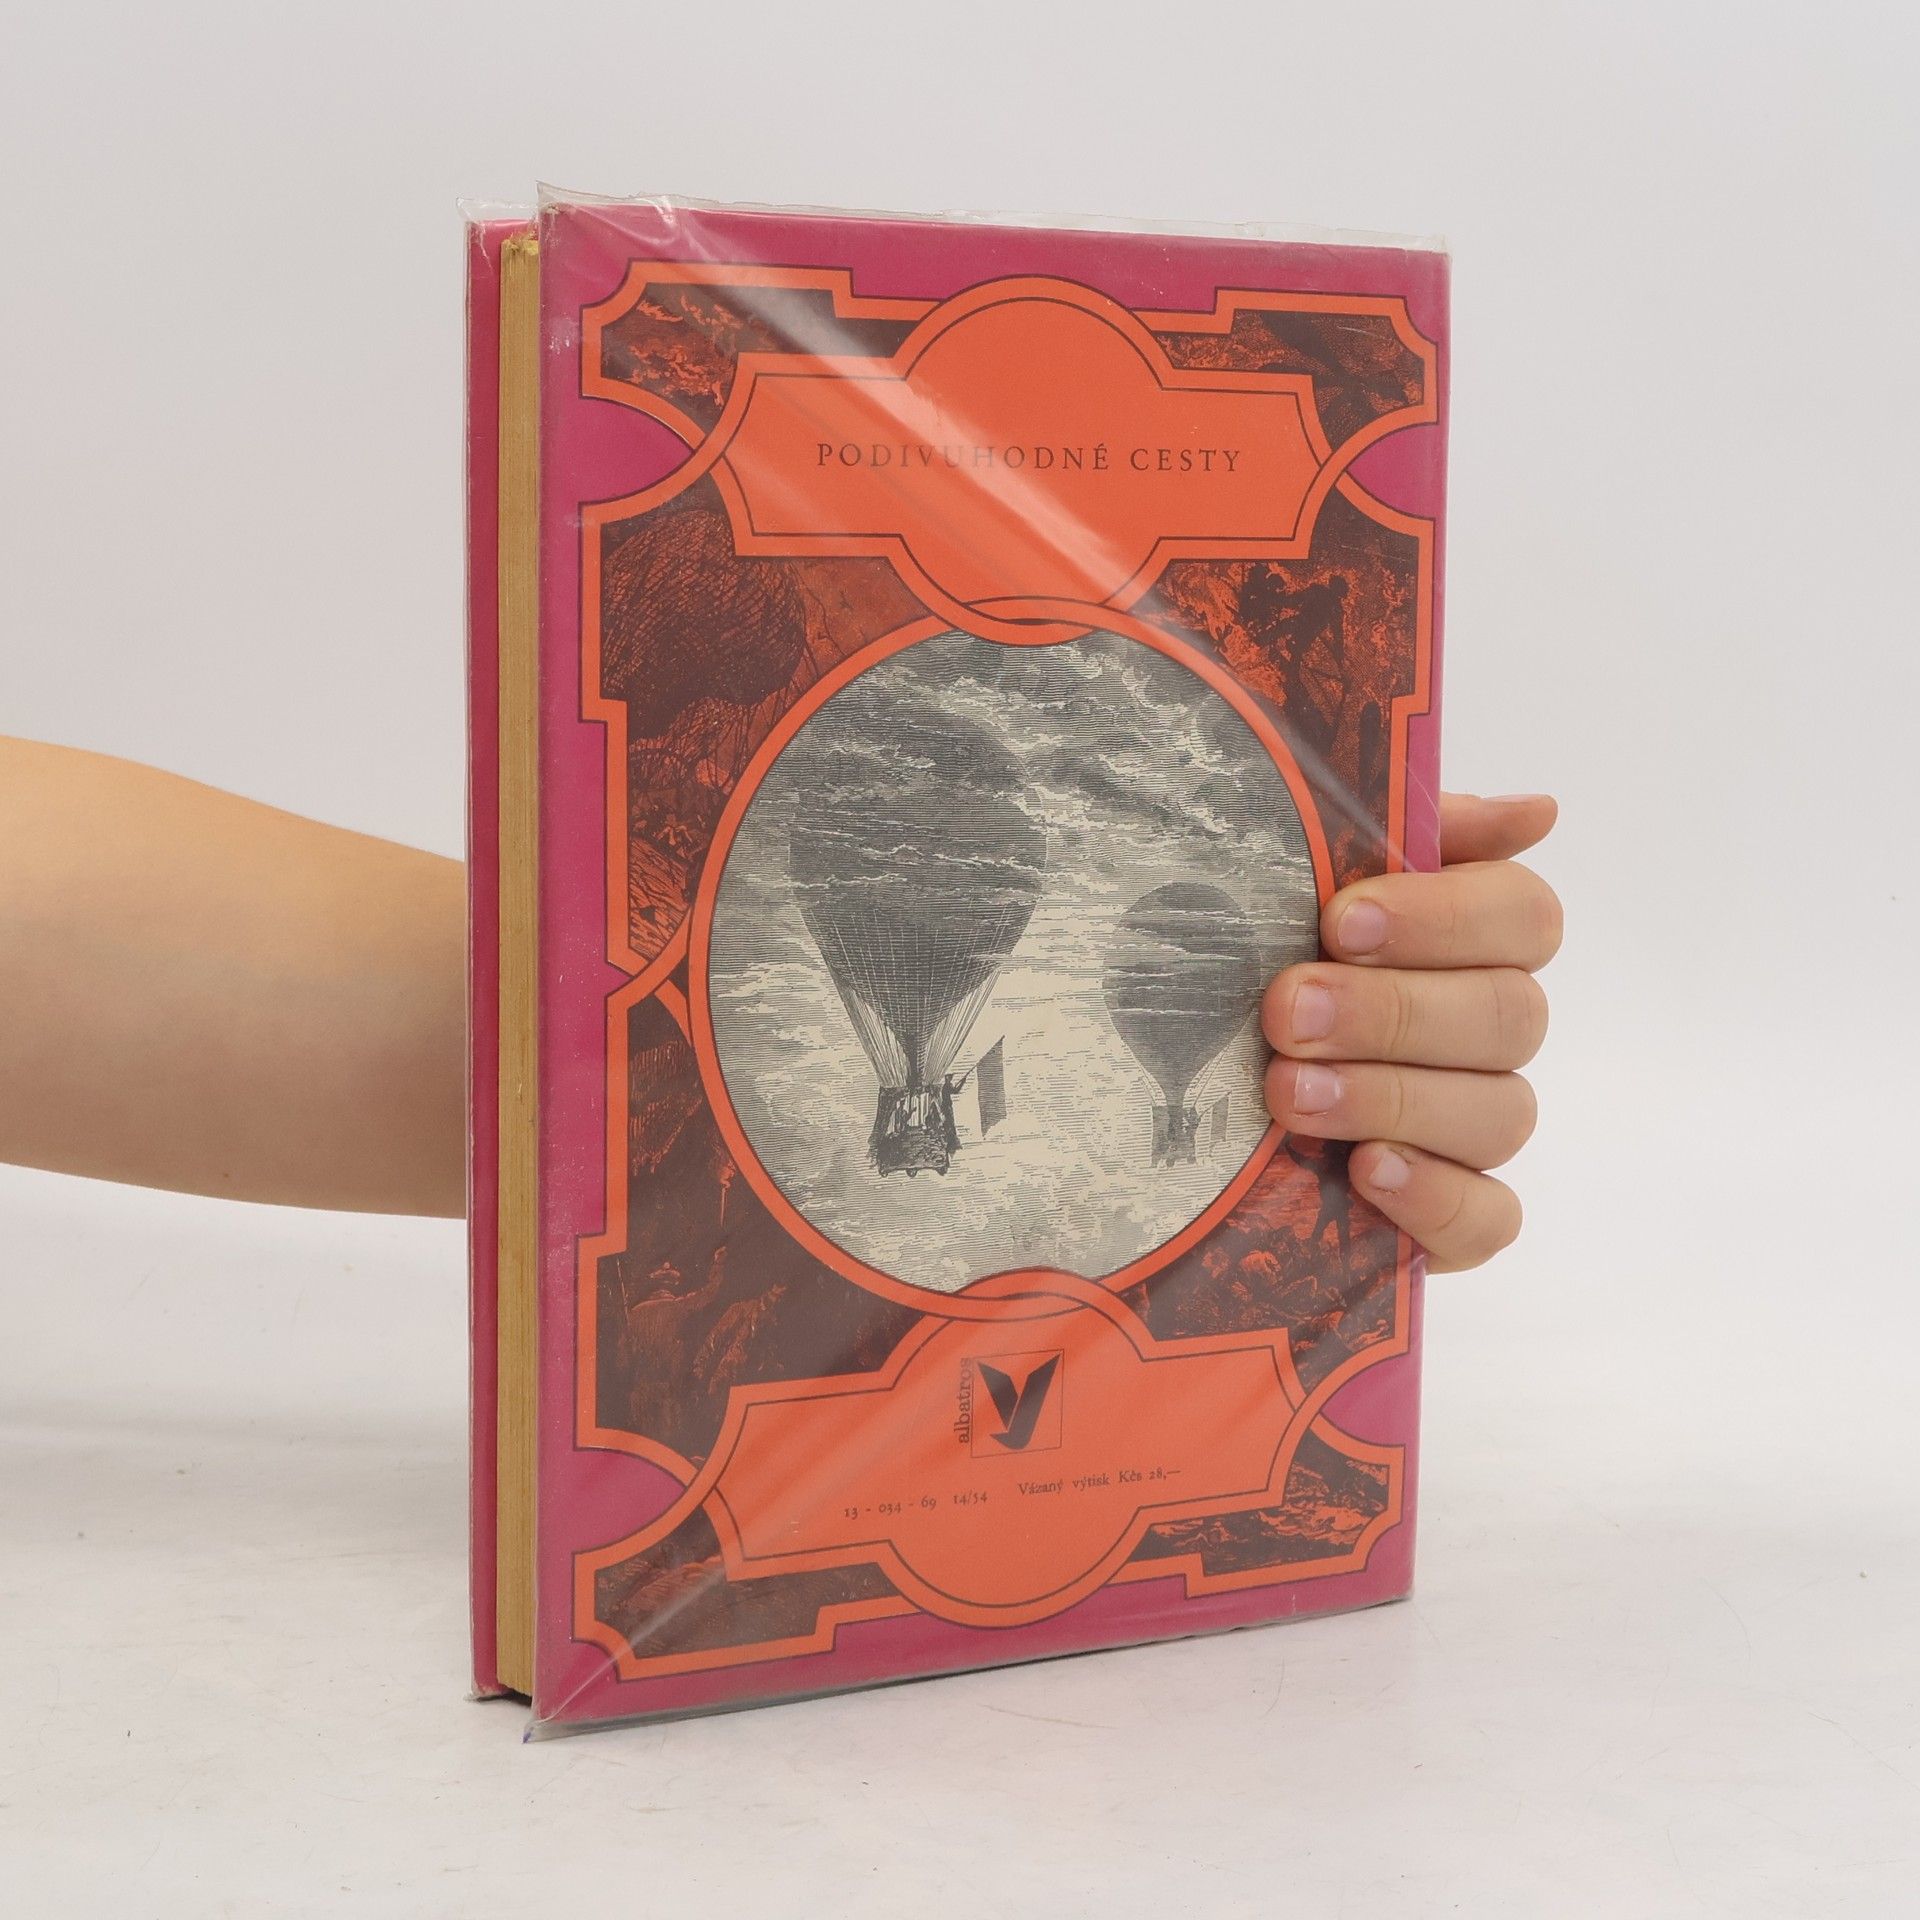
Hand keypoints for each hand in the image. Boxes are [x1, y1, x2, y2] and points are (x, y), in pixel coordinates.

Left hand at [1261, 793, 1560, 1271]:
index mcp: (1466, 941)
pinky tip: (1367, 1171)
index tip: (1339, 921)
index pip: (1525, 915)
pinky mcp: (1448, 1218)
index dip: (1446, 916)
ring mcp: (1470, 1129)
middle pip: (1512, 1016)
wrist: (1150, 1098)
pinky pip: (1489, 1218)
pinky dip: (1436, 1196)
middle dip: (1393, 1011)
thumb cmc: (1235, 967)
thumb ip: (1397, 833)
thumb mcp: (1288, 881)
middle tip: (1287, 1011)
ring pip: (1501, 1114)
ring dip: (1393, 1097)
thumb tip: (1536, 811)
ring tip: (1290, 1093)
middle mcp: (1483, 1033)